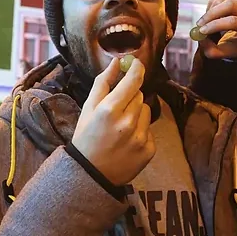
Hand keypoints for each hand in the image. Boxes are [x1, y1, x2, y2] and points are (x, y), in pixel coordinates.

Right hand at [71, 57, 154, 185]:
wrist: (91, 174)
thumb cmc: (86, 137)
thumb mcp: (88, 108)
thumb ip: (103, 82)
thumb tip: (117, 62)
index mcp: (110, 110)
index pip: (133, 81)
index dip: (137, 69)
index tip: (137, 63)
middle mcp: (128, 123)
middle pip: (139, 95)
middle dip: (130, 97)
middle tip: (117, 108)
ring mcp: (140, 138)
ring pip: (146, 111)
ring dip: (136, 114)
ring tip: (121, 126)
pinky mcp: (149, 150)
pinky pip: (149, 129)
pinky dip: (141, 131)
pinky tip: (127, 140)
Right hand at [196, 0, 236, 59]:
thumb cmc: (234, 44)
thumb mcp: (223, 53)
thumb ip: (211, 50)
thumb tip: (201, 39)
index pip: (234, 21)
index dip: (216, 25)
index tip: (202, 31)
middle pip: (230, 5)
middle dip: (211, 14)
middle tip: (199, 24)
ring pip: (221, 1)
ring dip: (209, 12)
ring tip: (206, 24)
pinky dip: (209, 8)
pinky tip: (210, 18)